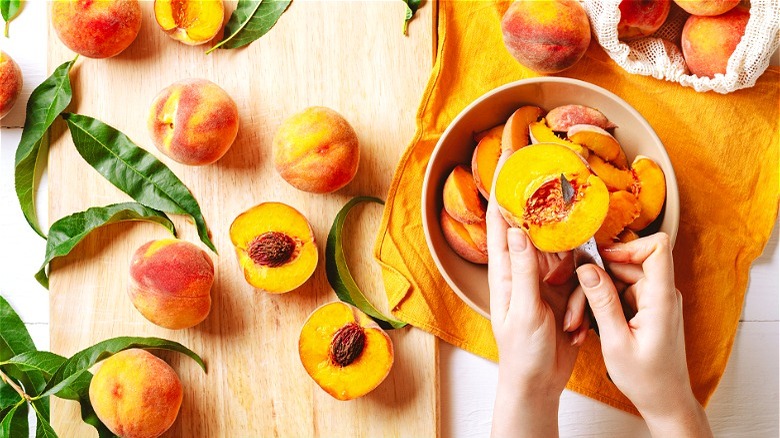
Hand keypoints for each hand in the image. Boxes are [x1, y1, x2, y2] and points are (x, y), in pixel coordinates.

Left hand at [487, 153, 588, 437]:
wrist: (539, 383)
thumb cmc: (522, 352)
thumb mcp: (525, 310)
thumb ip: (523, 271)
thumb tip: (517, 229)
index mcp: (506, 273)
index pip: (499, 226)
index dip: (501, 195)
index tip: (505, 165)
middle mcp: (524, 271)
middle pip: (535, 231)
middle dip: (545, 213)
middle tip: (558, 183)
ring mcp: (545, 282)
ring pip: (563, 253)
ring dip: (570, 262)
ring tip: (574, 263)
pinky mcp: (565, 295)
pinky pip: (580, 277)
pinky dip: (582, 289)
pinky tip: (579, 312)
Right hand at [576, 233, 711, 436]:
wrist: (664, 400)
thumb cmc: (647, 379)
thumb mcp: (616, 342)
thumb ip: (602, 302)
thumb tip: (587, 269)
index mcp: (661, 299)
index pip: (657, 248)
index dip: (627, 247)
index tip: (599, 259)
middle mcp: (660, 294)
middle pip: (626, 264)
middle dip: (596, 279)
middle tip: (574, 306)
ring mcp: (653, 300)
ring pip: (617, 279)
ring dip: (594, 295)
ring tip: (578, 323)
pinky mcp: (644, 307)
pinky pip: (618, 293)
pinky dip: (601, 305)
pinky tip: (587, 325)